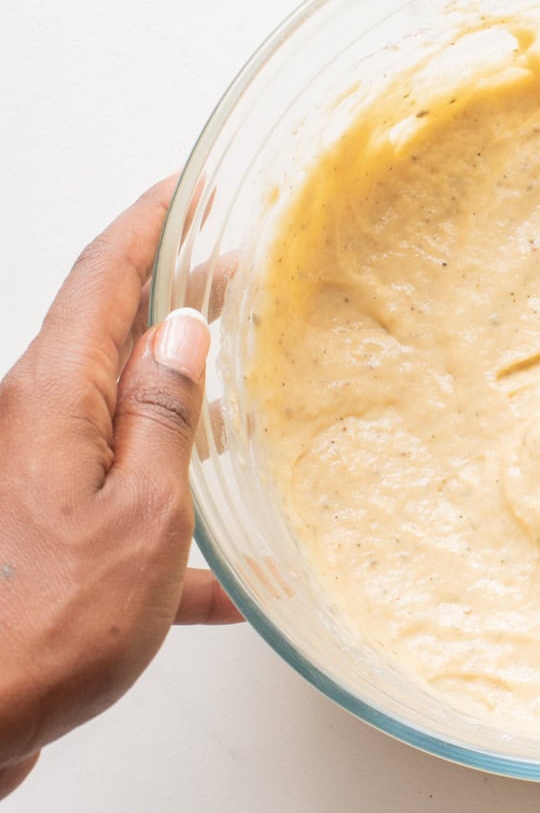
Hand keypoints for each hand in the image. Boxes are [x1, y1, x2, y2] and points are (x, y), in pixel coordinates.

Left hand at [0, 181, 240, 799]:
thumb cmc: (45, 625)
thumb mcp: (142, 514)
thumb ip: (166, 418)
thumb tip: (181, 334)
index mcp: (53, 399)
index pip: (103, 278)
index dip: (151, 224)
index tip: (191, 187)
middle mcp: (30, 425)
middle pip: (105, 339)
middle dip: (169, 302)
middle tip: (230, 271)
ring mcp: (28, 482)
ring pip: (113, 421)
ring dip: (175, 407)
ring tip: (238, 400)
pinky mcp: (34, 541)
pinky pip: (112, 507)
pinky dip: (167, 524)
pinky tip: (224, 580)